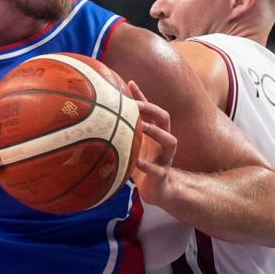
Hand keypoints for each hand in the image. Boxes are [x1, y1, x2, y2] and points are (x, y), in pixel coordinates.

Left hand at [127, 81, 177, 205]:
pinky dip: (146, 164)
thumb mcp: (134, 144)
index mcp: (156, 132)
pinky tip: (135, 161)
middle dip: (152, 109)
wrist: (156, 190)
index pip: (151, 109)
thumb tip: (104, 114)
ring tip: (143, 127)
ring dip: (157, 132)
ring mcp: (165, 158)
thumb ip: (125, 131)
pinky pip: (157, 169)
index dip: (142, 95)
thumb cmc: (143, 162)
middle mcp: (163, 142)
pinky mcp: (161, 175)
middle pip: (165, 118)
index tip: (129, 84)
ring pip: (170, 141)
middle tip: (136, 105)